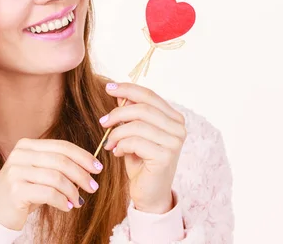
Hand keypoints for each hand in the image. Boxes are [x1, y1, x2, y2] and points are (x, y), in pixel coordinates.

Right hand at [0, 138, 103, 230]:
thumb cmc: (23, 191)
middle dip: (81, 174)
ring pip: (56, 178)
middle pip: (61, 161)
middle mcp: (20, 154)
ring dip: (72, 191)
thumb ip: (58, 166)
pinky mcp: (15, 190)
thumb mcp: (39, 173)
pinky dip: (62, 201)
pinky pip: (48, 193)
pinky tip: (67, 207)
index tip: (97, 168)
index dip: (83, 156)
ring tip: (78, 201)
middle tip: (93, 187)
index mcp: (27, 145)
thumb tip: (90, 167)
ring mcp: (16, 171)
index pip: (62, 146)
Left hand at [100, 82, 185, 213]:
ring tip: (110, 143)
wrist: (150, 194)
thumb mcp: (134, 133)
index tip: (109, 88)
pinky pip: (135, 142)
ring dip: (117, 133)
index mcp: (174, 118)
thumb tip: (118, 93)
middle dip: (118, 113)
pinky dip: (121, 145)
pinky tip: (117, 152)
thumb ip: (131, 114)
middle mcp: (178, 128)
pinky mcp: (165, 156)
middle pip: (142, 108)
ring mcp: (174, 142)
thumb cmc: (141, 162)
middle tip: (103, 122)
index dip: (128, 89)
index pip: (149, 96)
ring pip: (137, 125)